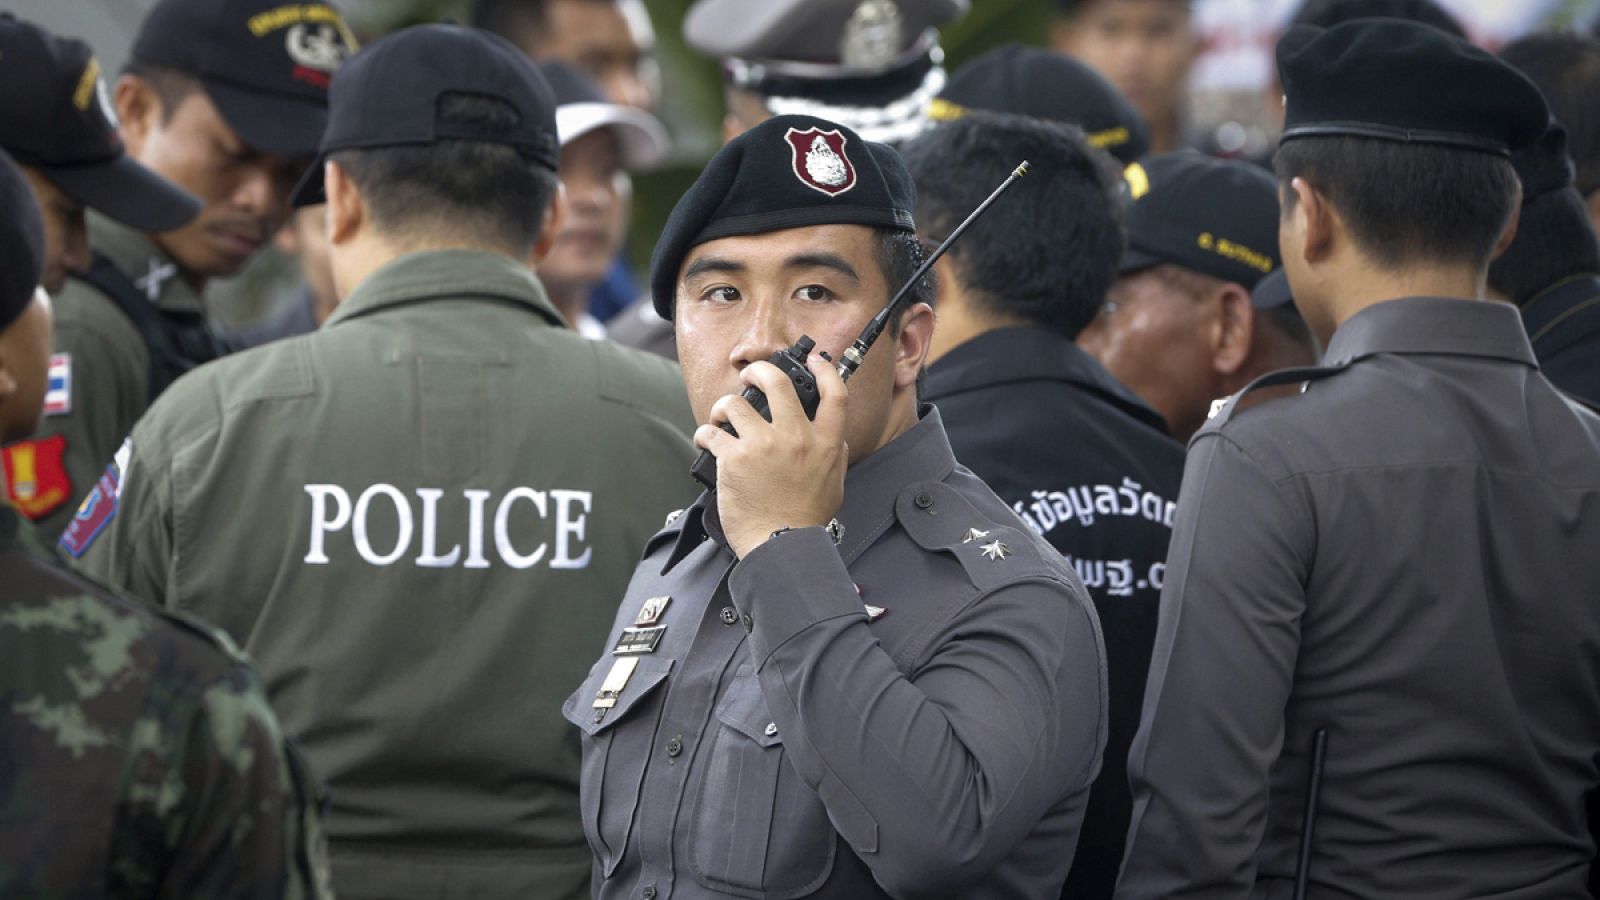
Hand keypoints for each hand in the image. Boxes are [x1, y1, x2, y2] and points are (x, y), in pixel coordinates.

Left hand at [695, 354, 846, 557]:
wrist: (781, 545)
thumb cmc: (804, 520)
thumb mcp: (835, 484)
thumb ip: (834, 456)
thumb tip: (834, 438)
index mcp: (824, 443)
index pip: (834, 394)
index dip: (825, 369)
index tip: (815, 361)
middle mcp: (795, 438)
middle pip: (777, 383)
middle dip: (759, 371)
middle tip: (750, 376)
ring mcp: (763, 446)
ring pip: (735, 404)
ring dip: (723, 408)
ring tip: (721, 419)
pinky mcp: (734, 459)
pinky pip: (712, 432)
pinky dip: (705, 435)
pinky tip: (706, 442)